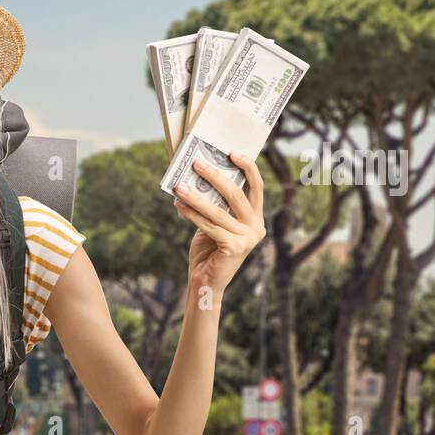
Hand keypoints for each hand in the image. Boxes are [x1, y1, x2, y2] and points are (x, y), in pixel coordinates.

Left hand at [173, 151, 266, 297]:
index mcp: (256, 217)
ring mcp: (248, 238)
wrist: (205, 281)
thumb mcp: (215, 222)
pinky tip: (178, 205)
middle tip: (196, 164)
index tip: (231, 152)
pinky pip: (209, 225)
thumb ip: (215, 203)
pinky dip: (191, 214)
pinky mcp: (235, 248)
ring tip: (179, 186)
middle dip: (214, 176)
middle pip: (236, 194)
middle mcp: (256, 227)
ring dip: (195, 196)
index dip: (247, 167)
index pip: (256, 186)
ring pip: (218, 210)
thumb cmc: (208, 249)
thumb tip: (198, 175)